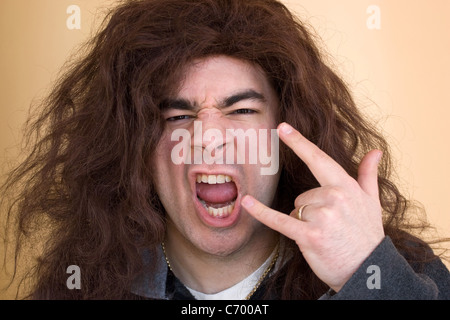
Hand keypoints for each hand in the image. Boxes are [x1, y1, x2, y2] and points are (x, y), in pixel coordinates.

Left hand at [241, 122, 384, 291]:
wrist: (369, 270)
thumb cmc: (367, 235)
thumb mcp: (372, 202)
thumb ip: (368, 175)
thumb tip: (375, 151)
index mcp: (346, 186)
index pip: (318, 159)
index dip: (299, 143)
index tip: (282, 127)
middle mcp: (334, 197)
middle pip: (302, 195)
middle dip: (309, 210)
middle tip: (329, 226)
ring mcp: (322, 217)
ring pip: (295, 209)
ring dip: (303, 222)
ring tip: (323, 235)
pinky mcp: (309, 235)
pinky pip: (280, 220)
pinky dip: (262, 213)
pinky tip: (248, 203)